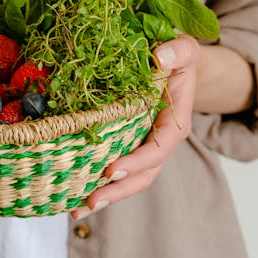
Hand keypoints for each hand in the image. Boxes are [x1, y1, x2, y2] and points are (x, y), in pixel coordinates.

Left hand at [70, 35, 198, 219]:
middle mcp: (158, 140)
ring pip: (127, 178)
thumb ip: (178, 51)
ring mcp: (141, 145)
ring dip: (105, 195)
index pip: (159, 148)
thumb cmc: (177, 57)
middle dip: (118, 191)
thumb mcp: (184, 48)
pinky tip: (73, 194)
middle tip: (90, 200)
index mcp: (174, 122)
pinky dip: (95, 181)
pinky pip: (113, 165)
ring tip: (76, 209)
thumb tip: (159, 56)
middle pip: (143, 175)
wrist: (171, 63)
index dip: (137, 161)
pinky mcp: (125, 143)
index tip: (111, 170)